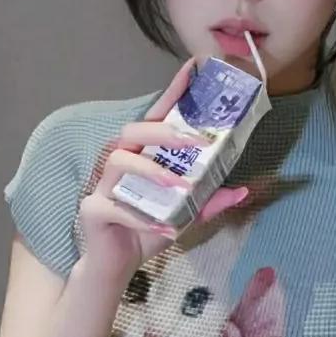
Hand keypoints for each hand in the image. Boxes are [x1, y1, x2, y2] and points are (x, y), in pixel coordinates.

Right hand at [76, 55, 252, 275]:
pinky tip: (164, 228)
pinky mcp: (92, 211)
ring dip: (152, 172)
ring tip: (180, 187)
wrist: (117, 268)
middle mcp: (118, 163)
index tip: (194, 68)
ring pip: (119, 162)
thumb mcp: (184, 216)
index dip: (173, 92)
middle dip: (164, 132)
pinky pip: (116, 207)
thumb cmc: (145, 232)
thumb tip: (243, 190)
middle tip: (197, 140)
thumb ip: (209, 202)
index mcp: (141, 157)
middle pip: (133, 132)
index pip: (156, 118)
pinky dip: (142, 218)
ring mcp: (101, 186)